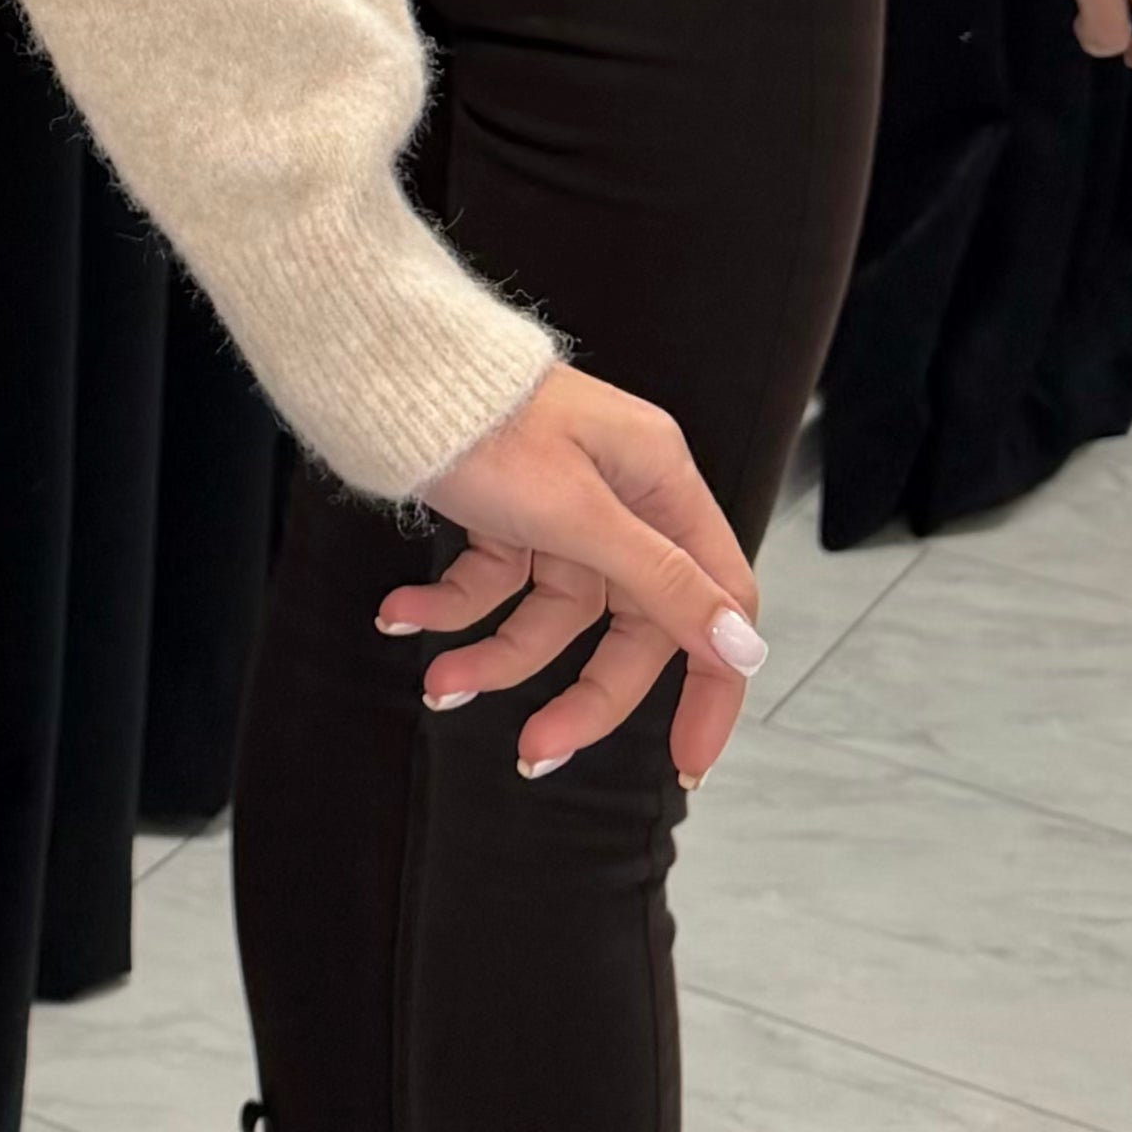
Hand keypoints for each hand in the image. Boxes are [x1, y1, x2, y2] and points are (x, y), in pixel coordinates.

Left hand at [383, 363, 766, 788]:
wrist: (389, 369)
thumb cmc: (490, 421)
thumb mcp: (579, 512)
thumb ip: (661, 583)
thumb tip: (743, 646)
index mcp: (660, 486)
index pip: (716, 601)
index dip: (710, 687)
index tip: (689, 763)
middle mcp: (621, 499)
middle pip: (627, 627)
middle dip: (578, 695)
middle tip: (534, 752)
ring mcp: (562, 508)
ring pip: (550, 615)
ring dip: (494, 656)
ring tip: (439, 686)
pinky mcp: (507, 511)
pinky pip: (493, 582)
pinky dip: (449, 607)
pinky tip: (400, 615)